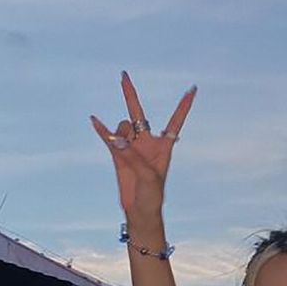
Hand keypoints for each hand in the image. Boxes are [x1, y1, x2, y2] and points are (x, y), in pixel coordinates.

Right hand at [90, 71, 196, 223]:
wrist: (140, 211)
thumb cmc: (152, 196)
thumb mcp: (149, 176)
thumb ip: (133, 157)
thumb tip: (116, 140)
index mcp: (164, 147)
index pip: (175, 122)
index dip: (183, 107)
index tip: (193, 90)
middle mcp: (147, 143)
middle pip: (138, 113)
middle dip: (130, 94)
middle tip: (124, 74)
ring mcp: (131, 147)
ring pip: (122, 128)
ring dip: (120, 135)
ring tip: (123, 152)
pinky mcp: (117, 155)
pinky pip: (108, 138)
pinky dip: (101, 129)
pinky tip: (94, 119)